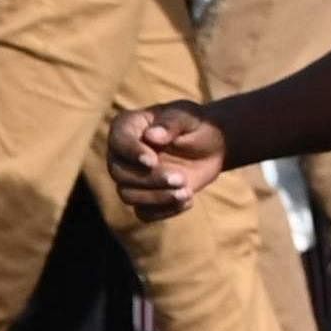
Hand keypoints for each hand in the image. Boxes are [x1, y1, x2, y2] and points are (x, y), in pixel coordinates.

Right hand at [107, 99, 227, 219]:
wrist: (212, 146)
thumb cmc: (195, 125)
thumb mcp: (187, 117)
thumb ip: (171, 124)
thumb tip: (152, 136)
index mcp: (128, 127)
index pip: (118, 141)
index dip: (131, 153)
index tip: (152, 161)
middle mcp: (122, 154)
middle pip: (119, 173)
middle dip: (150, 179)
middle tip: (181, 178)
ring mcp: (131, 177)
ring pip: (128, 195)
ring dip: (156, 197)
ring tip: (187, 192)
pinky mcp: (144, 197)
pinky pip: (144, 213)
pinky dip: (164, 210)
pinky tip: (188, 199)